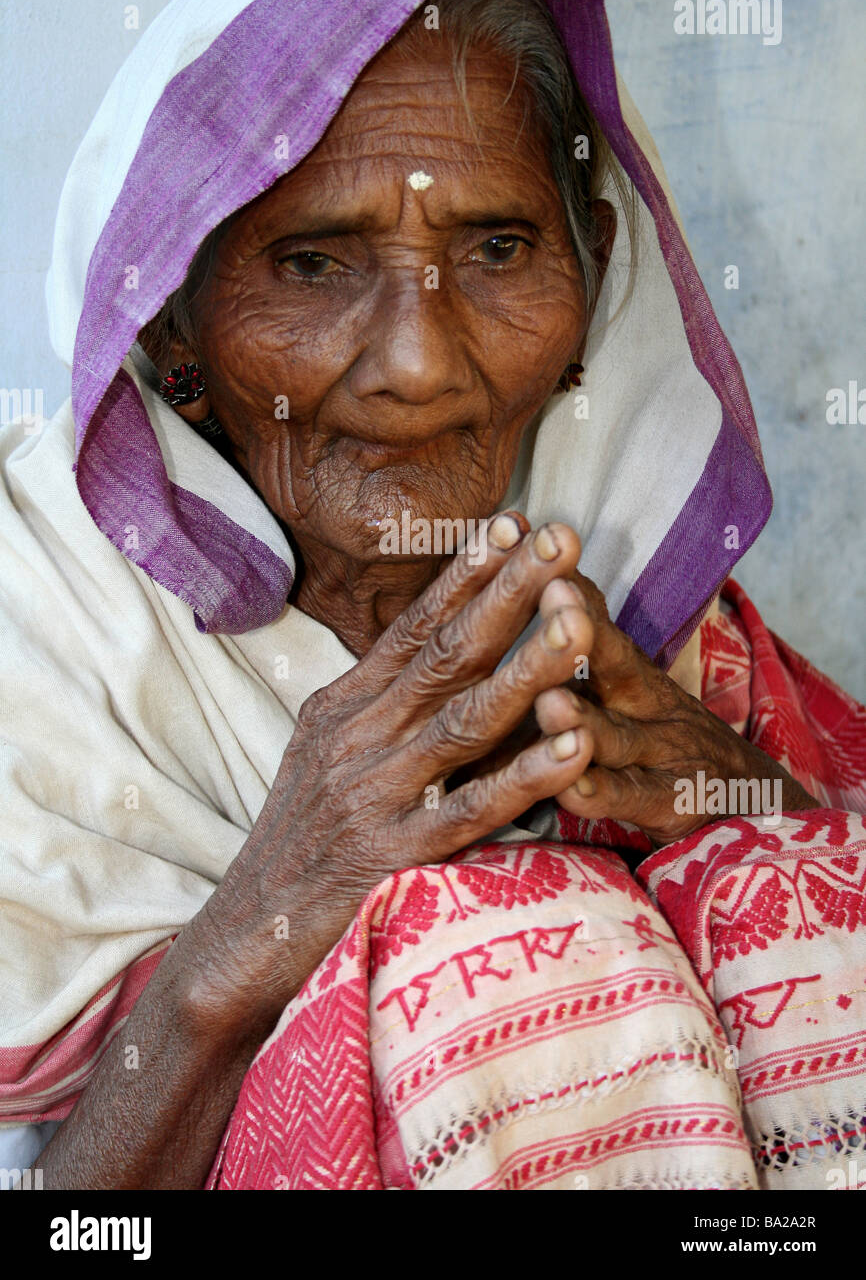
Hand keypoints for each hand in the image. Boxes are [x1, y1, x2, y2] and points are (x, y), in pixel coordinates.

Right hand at [192, 516, 598, 1028]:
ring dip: (527, 666)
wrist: (247, 934)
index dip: (467, 573)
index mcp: (343, 707)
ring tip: (580, 619)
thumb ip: (379, 704)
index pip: (412, 627)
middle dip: (509, 592)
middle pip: (445, 653)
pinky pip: (472, 809)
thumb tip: (436, 648)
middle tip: (565, 538)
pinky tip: (574, 745)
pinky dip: (525, 776)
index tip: (515, 521)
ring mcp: (375, 795)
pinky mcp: (394, 857)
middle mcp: (358, 738)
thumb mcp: (325, 753)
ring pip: (464, 719)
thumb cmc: (299, 839)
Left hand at [532, 572, 815, 846]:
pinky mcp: (675, 806)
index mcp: (631, 675)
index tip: (539, 547)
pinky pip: (633, 798)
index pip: (599, 625)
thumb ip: (589, 659)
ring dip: (582, 720)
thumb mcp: (635, 693)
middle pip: (614, 664)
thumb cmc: (668, 743)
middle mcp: (649, 706)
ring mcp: (665, 755)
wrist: (759, 803)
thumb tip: (528, 600)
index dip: (571, 590)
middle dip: (579, 630)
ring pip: (618, 736)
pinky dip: (600, 794)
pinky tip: (569, 790)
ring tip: (548, 702)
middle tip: (549, 592)